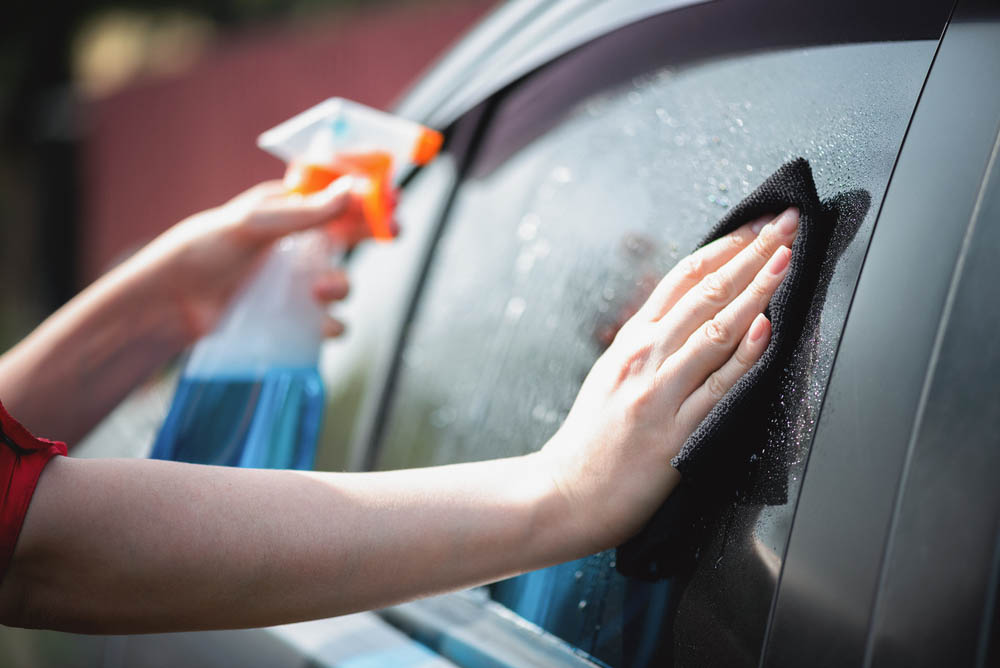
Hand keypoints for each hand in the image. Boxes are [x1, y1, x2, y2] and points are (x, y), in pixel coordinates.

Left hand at [133, 176, 375, 342]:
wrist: (171, 308)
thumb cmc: (202, 252)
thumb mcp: (252, 225)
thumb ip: (304, 212)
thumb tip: (351, 190)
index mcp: (286, 211)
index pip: (334, 196)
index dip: (366, 194)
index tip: (391, 196)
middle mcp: (296, 244)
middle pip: (350, 236)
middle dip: (374, 233)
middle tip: (393, 232)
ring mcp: (295, 282)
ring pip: (342, 281)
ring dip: (342, 284)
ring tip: (321, 291)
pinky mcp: (292, 317)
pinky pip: (328, 320)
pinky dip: (333, 324)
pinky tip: (324, 325)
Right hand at [537, 207, 799, 553]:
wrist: (566, 492)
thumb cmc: (591, 439)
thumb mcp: (610, 374)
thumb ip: (646, 342)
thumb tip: (689, 313)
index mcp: (631, 340)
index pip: (683, 278)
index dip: (725, 247)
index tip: (758, 225)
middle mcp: (644, 356)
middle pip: (706, 292)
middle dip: (752, 252)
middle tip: (788, 222)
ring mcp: (659, 390)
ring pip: (716, 329)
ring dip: (757, 289)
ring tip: (788, 258)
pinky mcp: (675, 430)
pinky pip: (718, 386)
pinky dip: (745, 355)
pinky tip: (769, 329)